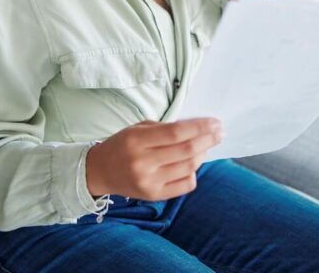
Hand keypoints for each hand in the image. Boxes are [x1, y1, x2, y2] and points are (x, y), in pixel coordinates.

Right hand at [85, 117, 223, 200]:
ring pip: (188, 167)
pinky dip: (194, 172)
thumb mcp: (137, 129)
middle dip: (208, 139)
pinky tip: (193, 164)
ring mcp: (149, 181)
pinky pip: (185, 185)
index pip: (176, 132)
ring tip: (207, 146)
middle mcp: (142, 162)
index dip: (199, 127)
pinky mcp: (153, 195)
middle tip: (220, 132)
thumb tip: (197, 128)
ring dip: (203, 154)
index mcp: (136, 140)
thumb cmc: (122, 145)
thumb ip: (165, 128)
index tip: (215, 122)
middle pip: (186, 150)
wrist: (99, 171)